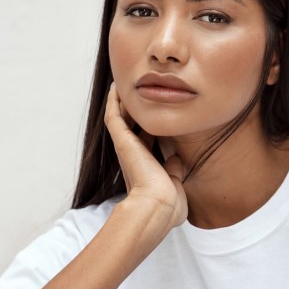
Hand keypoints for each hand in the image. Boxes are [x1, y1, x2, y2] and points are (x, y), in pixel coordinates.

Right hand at [104, 83, 187, 228]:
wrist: (159, 205)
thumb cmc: (169, 203)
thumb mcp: (175, 183)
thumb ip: (174, 169)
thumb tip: (176, 158)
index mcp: (146, 166)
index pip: (148, 142)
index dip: (150, 128)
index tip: (156, 114)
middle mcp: (133, 156)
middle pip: (131, 126)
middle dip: (133, 110)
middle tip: (136, 91)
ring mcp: (126, 148)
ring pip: (119, 118)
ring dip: (120, 102)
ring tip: (122, 83)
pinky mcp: (121, 141)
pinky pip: (113, 116)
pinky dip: (113, 102)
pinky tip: (116, 87)